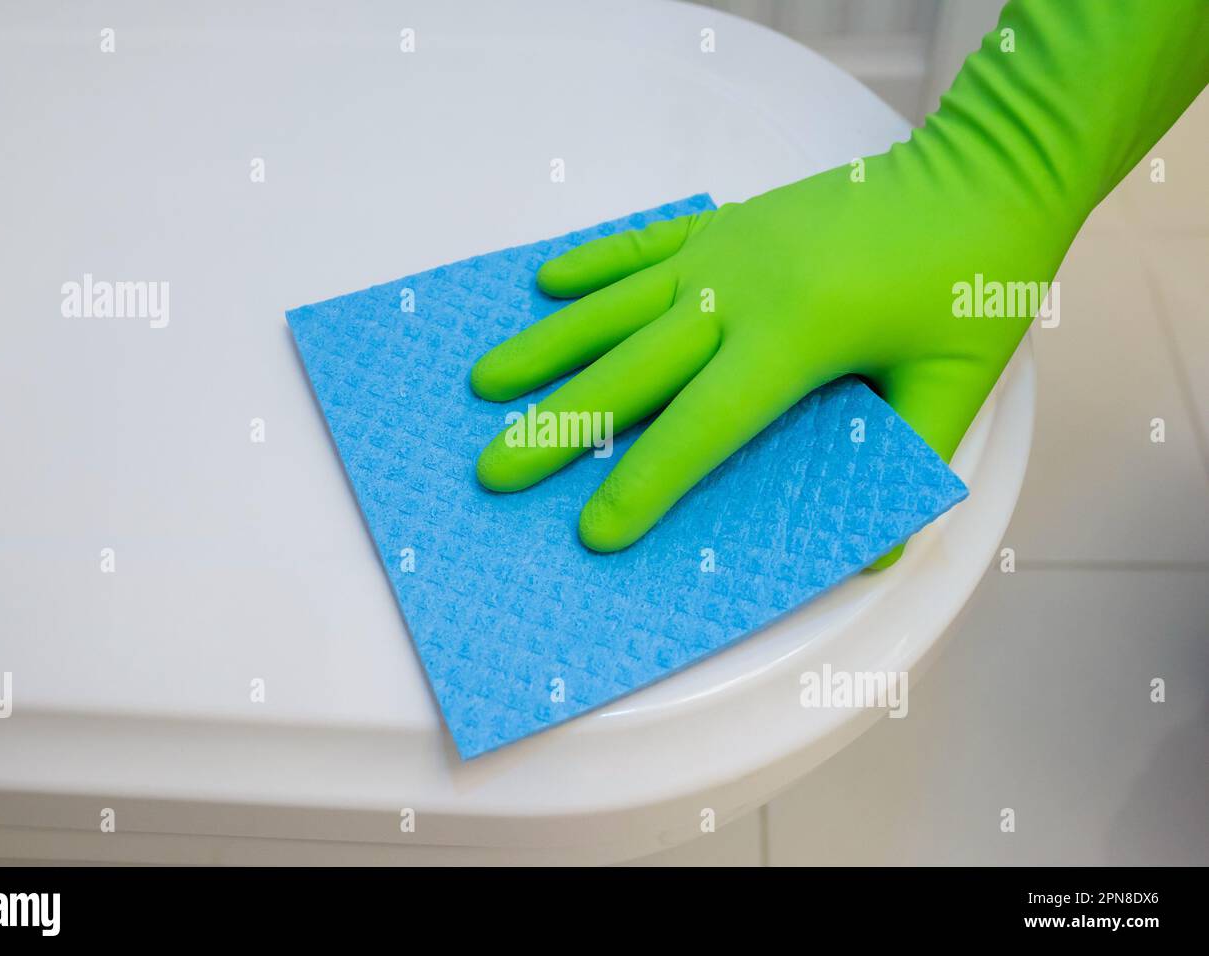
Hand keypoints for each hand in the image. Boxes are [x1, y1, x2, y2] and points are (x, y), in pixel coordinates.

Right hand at [469, 146, 1069, 564]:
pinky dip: (591, 265)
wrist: (982, 172)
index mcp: (796, 339)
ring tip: (484, 384)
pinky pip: (641, 246)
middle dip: (559, 426)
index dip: (644, 482)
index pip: (702, 426)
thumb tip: (874, 554)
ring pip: (615, 307)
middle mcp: (739, 293)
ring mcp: (724, 250)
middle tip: (493, 469)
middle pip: (632, 370)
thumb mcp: (956, 381)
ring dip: (546, 348)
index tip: (593, 531)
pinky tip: (544, 285)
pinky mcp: (726, 223)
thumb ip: (910, 462)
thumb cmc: (971, 278)